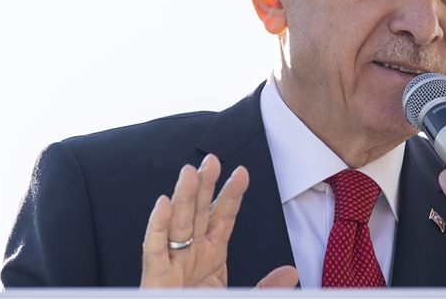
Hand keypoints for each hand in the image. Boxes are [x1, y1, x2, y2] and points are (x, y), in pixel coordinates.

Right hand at [141, 154, 297, 287]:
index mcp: (211, 255)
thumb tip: (291, 271)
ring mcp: (172, 266)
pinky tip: (162, 204)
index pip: (223, 218)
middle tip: (212, 159)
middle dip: (204, 186)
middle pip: (197, 213)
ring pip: (176, 225)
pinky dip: (156, 227)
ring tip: (189, 171)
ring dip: (182, 197)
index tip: (242, 172)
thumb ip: (267, 288)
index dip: (232, 196)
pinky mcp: (155, 279)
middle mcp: (191, 255)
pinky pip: (154, 251)